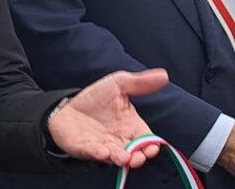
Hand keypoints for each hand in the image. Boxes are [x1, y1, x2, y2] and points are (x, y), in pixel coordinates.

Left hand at [47, 69, 168, 166]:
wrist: (69, 106)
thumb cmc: (97, 99)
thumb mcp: (119, 84)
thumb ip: (141, 83)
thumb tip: (164, 75)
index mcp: (131, 127)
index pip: (146, 140)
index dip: (151, 145)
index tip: (153, 147)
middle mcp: (120, 140)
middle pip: (134, 153)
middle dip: (139, 157)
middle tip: (141, 156)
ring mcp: (103, 145)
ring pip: (115, 156)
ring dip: (121, 158)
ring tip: (125, 158)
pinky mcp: (85, 147)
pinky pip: (93, 152)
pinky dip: (99, 153)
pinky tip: (103, 152)